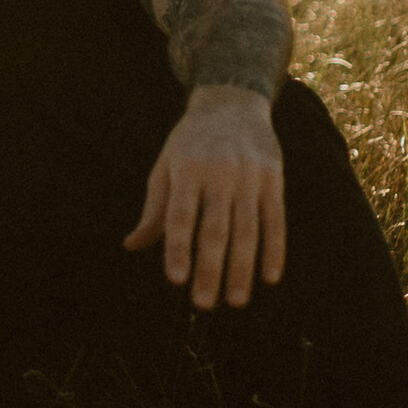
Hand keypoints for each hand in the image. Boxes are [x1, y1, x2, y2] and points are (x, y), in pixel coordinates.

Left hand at [123, 85, 285, 308]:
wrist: (232, 104)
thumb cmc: (190, 144)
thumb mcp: (165, 167)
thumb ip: (154, 210)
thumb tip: (131, 246)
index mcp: (186, 169)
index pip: (181, 215)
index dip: (178, 248)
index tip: (175, 280)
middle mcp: (219, 173)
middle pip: (215, 228)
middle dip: (210, 268)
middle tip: (204, 304)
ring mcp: (249, 176)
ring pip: (247, 229)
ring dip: (242, 268)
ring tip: (235, 301)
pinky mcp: (273, 180)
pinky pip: (275, 220)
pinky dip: (274, 249)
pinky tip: (269, 277)